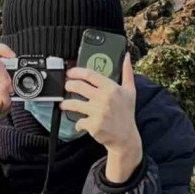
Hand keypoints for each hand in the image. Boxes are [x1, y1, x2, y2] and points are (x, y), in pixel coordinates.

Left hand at [60, 53, 142, 170]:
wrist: (125, 137)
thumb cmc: (126, 113)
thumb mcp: (130, 91)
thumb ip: (127, 72)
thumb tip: (126, 57)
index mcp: (111, 88)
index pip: (89, 74)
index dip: (76, 71)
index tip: (70, 72)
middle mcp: (104, 98)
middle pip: (78, 86)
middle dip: (68, 85)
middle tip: (67, 86)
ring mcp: (98, 112)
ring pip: (74, 104)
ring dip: (65, 104)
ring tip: (64, 104)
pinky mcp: (93, 124)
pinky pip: (79, 122)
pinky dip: (77, 124)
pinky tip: (79, 124)